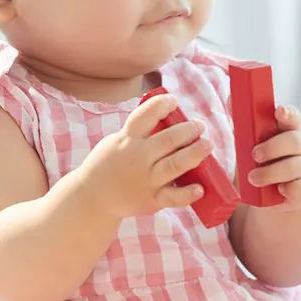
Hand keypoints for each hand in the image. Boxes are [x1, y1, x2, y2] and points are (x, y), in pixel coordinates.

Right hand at [75, 93, 214, 219]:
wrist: (92, 198)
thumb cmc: (109, 166)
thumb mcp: (115, 143)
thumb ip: (139, 133)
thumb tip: (168, 119)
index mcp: (127, 140)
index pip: (144, 116)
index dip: (161, 105)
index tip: (174, 101)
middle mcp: (138, 158)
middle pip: (167, 140)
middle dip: (188, 130)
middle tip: (199, 126)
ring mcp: (146, 180)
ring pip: (174, 165)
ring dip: (194, 153)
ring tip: (207, 144)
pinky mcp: (152, 200)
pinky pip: (172, 197)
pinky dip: (187, 193)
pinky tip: (200, 188)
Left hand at [248, 105, 300, 209]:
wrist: (278, 200)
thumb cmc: (263, 164)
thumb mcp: (251, 145)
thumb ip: (242, 124)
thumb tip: (230, 99)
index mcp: (286, 133)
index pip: (292, 118)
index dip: (287, 113)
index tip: (279, 111)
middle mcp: (299, 149)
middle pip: (295, 140)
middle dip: (274, 146)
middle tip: (254, 154)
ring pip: (296, 166)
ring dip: (272, 172)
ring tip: (252, 178)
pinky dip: (291, 189)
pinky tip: (279, 190)